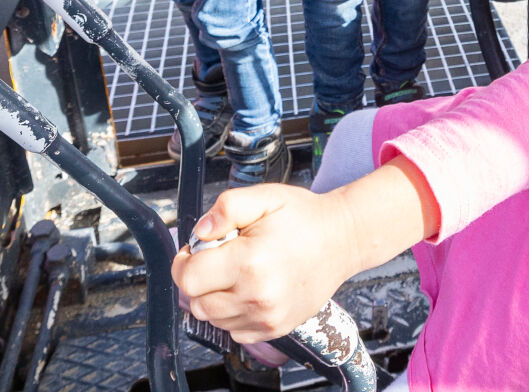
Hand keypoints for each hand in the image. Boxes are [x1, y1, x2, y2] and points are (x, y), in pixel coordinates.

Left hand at [171, 184, 357, 342]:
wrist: (344, 239)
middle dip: (199, 280)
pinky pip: (235, 331)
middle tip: (218, 259)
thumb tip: (199, 233)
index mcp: (249, 262)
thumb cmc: (305, 218)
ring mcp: (268, 317)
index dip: (185, 262)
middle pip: (197, 303)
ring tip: (237, 273)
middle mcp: (258, 296)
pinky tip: (249, 290)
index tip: (196, 250)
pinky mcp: (276, 328)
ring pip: (214, 319)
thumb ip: (226, 209)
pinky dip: (234, 314)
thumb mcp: (264, 197)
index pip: (189, 279)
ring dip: (215, 298)